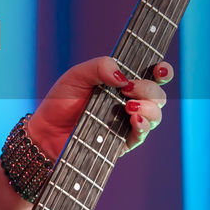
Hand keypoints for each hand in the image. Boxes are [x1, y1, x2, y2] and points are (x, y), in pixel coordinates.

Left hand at [28, 57, 173, 156]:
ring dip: (148, 108)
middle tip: (128, 88)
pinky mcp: (122, 142)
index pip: (152, 74)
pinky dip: (142, 126)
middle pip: (157, 94)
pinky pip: (141, 135)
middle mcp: (130, 101)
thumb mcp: (77, 75)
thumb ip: (100, 66)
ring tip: (129, 107)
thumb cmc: (61, 101)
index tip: (160, 69)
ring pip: (155, 115)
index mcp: (122, 82)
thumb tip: (123, 76)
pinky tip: (134, 120)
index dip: (162, 70)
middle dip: (149, 89)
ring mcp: (128, 123)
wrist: (46, 131)